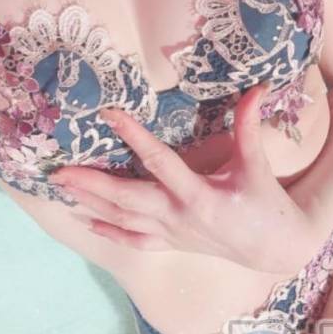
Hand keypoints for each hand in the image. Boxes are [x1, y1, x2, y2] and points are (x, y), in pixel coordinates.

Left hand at [47, 82, 323, 273]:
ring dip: (91, 203)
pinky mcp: (170, 243)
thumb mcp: (256, 163)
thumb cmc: (265, 202)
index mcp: (199, 194)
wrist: (273, 248)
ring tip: (62, 187)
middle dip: (92, 183)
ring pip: (124, 219)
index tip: (108, 113)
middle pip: (127, 198)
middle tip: (59, 170)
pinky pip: (134, 241)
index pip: (159, 160)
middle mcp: (178, 216)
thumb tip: (258, 85)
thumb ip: (249, 124)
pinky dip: (109, 232)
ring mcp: (171, 233)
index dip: (133, 136)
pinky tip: (86, 222)